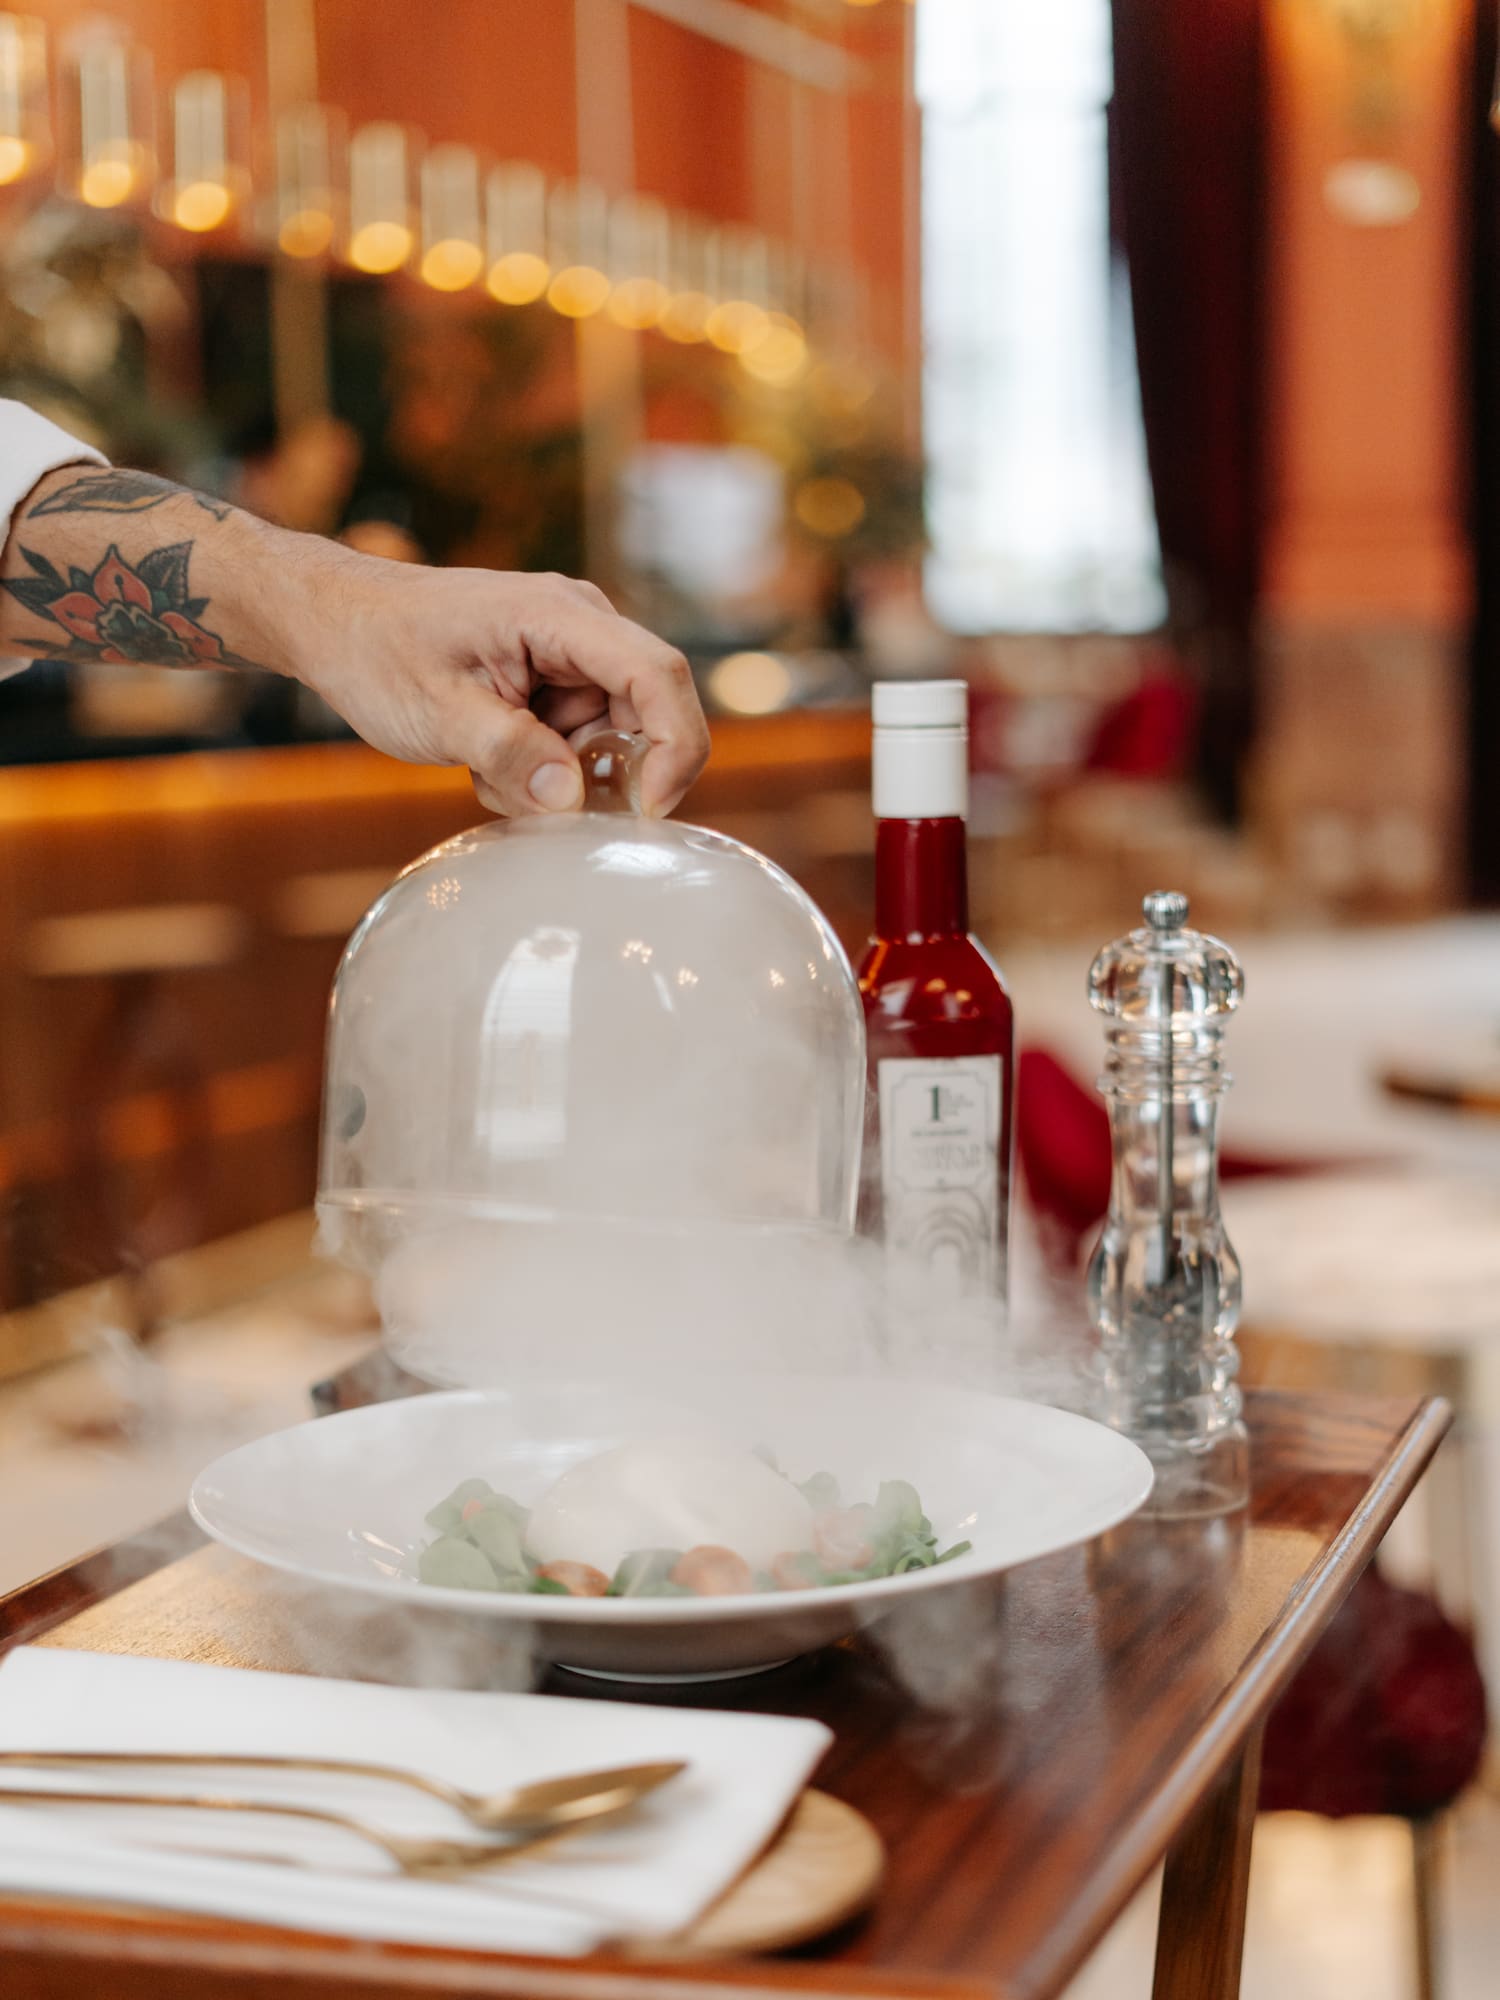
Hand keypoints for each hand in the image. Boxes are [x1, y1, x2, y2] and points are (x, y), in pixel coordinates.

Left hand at [291, 550, 709, 817]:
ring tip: (485, 770)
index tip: (648, 809)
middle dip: (599, 772)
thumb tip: (572, 799)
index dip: (674, 746)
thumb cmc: (377, 650)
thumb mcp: (437, 712)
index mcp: (561, 614)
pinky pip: (578, 739)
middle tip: (533, 797)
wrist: (334, 623)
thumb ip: (509, 753)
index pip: (657, 674)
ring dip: (558, 775)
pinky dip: (542, 767)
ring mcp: (569, 654)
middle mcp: (580, 626)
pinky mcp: (554, 679)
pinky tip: (487, 760)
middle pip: (643, 714)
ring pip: (608, 738)